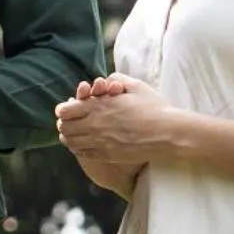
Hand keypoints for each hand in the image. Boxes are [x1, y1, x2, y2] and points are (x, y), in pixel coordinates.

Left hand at [54, 73, 185, 166]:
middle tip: (71, 122)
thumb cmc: (154, 108)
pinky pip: (83, 154)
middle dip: (65, 123)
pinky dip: (80, 149)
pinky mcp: (108, 155)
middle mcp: (94, 124)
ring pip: (71, 142)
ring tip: (76, 134)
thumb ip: (117, 78)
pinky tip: (85, 145)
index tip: (70, 109)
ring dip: (71, 137)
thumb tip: (106, 79)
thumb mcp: (136, 86)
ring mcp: (100, 142)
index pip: (64, 111)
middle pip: (64, 127)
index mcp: (98, 106)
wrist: (169, 133)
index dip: (64, 110)